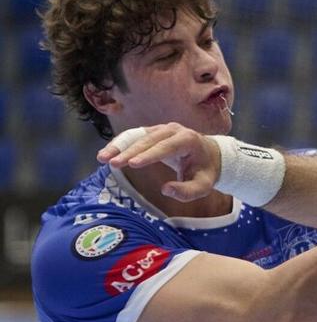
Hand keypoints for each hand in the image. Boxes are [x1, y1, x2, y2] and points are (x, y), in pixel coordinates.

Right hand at [97, 123, 220, 200]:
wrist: (209, 155)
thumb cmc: (205, 171)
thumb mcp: (203, 186)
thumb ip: (187, 191)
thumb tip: (165, 190)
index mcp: (188, 140)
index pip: (166, 147)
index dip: (149, 155)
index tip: (132, 163)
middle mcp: (174, 130)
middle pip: (148, 140)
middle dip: (129, 151)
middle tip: (112, 163)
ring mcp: (162, 129)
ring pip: (137, 135)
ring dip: (119, 145)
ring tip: (102, 158)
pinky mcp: (152, 132)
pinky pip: (134, 136)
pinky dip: (120, 144)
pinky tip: (106, 153)